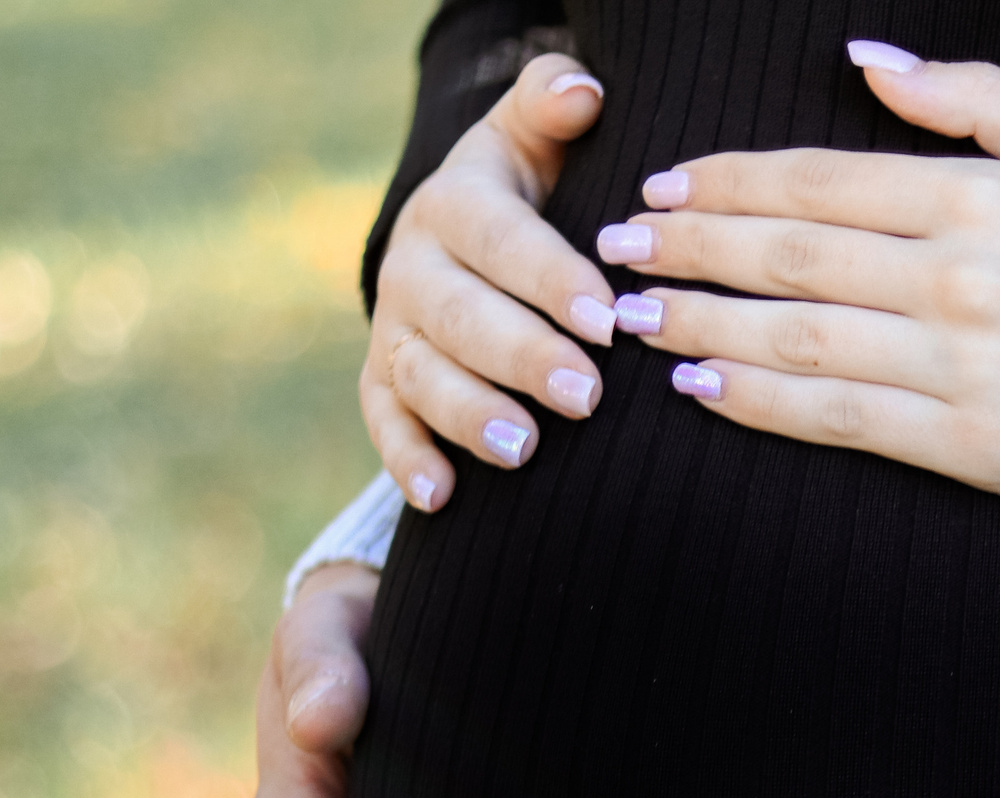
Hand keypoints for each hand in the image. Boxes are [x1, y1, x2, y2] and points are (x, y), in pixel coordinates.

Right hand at [363, 52, 620, 509]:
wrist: (467, 236)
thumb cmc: (529, 191)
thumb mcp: (535, 139)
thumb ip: (551, 108)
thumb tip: (581, 89)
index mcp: (456, 205)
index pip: (502, 242)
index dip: (551, 280)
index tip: (608, 319)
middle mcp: (415, 267)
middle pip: (461, 317)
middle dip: (522, 357)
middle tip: (585, 396)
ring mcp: (395, 329)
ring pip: (420, 375)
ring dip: (468, 414)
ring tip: (522, 449)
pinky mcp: (383, 381)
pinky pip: (384, 423)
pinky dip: (406, 462)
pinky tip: (441, 497)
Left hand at [604, 48, 999, 511]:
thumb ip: (976, 98)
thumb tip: (867, 61)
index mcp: (980, 196)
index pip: (816, 178)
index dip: (724, 181)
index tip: (663, 186)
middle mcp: (958, 275)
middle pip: (784, 252)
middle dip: (686, 248)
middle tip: (617, 250)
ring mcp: (963, 364)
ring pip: (795, 337)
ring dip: (699, 324)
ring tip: (631, 320)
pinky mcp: (974, 445)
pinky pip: (843, 419)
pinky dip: (761, 403)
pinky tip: (704, 388)